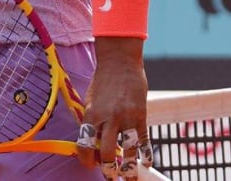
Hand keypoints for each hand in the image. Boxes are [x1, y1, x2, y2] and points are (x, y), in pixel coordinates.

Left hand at [78, 38, 147, 176]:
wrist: (120, 62)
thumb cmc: (103, 81)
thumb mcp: (90, 100)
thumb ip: (91, 120)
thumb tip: (92, 143)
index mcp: (91, 113)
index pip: (85, 143)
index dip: (86, 158)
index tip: (89, 164)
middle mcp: (108, 118)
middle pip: (108, 152)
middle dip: (108, 169)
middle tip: (110, 176)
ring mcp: (126, 117)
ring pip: (129, 150)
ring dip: (128, 168)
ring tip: (128, 178)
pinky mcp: (141, 115)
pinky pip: (144, 140)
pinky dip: (145, 154)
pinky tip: (145, 163)